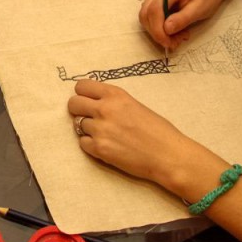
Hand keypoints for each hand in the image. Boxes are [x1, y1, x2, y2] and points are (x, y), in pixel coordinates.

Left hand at [67, 80, 210, 189]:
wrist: (168, 155)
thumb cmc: (158, 130)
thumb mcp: (135, 105)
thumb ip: (114, 102)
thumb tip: (95, 103)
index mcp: (115, 94)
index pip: (81, 86)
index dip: (83, 94)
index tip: (87, 100)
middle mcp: (104, 109)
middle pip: (73, 103)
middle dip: (78, 110)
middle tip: (89, 117)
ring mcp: (100, 129)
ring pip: (77, 125)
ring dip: (88, 130)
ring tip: (105, 135)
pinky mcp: (99, 149)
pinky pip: (82, 143)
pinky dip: (90, 145)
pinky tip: (105, 146)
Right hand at [137, 0, 227, 48]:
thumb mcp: (200, 9)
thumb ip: (183, 18)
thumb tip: (166, 29)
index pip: (154, 9)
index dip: (157, 29)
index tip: (168, 43)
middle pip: (146, 13)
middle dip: (157, 33)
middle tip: (175, 42)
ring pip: (145, 16)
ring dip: (158, 31)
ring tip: (177, 36)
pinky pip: (150, 15)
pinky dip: (158, 26)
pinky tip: (173, 29)